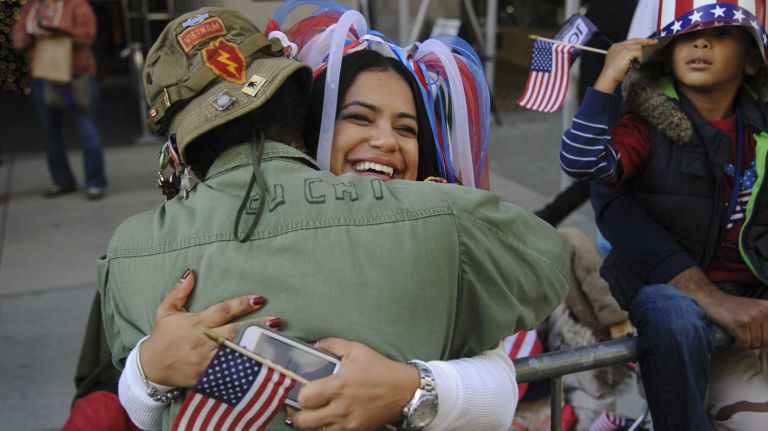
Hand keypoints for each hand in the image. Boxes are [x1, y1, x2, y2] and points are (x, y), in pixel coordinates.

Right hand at [140, 269, 279, 386]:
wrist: (150, 368)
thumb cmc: (162, 337)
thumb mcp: (166, 311)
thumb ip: (179, 292)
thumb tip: (190, 273)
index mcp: (196, 323)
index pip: (222, 310)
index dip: (241, 304)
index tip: (259, 299)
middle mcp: (203, 341)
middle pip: (234, 331)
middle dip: (255, 325)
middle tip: (276, 320)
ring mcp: (206, 360)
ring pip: (234, 352)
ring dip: (254, 346)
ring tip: (273, 341)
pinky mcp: (207, 376)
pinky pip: (228, 371)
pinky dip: (243, 366)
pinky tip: (260, 362)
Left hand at [288, 338, 419, 430]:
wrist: (404, 390)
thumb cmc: (380, 369)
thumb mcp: (356, 349)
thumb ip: (332, 344)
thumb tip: (314, 345)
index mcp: (338, 386)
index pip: (305, 397)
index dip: (298, 394)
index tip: (299, 389)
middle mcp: (340, 408)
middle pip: (304, 421)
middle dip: (297, 414)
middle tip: (298, 406)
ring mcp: (348, 423)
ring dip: (309, 424)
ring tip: (310, 415)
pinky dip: (324, 430)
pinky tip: (325, 421)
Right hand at [594, 38, 657, 93]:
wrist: (608, 78)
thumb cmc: (613, 73)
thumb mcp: (619, 62)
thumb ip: (626, 56)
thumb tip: (636, 56)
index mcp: (615, 47)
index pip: (630, 41)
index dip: (639, 41)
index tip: (647, 41)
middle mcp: (618, 46)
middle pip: (636, 40)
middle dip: (646, 41)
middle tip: (654, 42)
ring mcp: (622, 48)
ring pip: (638, 47)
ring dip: (641, 55)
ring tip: (639, 63)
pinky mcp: (626, 52)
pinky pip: (638, 52)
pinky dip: (640, 58)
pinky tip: (637, 64)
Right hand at [671, 267, 767, 347]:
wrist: (711, 299)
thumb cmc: (732, 308)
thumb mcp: (755, 310)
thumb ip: (765, 323)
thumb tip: (767, 341)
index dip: (762, 339)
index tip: (751, 333)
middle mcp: (764, 311)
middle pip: (766, 341)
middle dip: (754, 342)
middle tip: (743, 333)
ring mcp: (753, 316)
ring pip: (755, 344)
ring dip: (745, 342)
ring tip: (737, 332)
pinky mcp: (741, 323)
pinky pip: (744, 343)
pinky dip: (737, 342)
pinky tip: (732, 333)